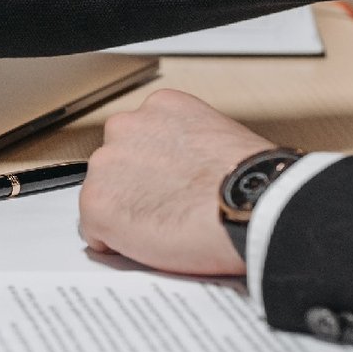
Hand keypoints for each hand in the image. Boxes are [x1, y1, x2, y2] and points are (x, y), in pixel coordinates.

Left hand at [78, 89, 276, 276]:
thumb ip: (189, 144)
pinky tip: (150, 244)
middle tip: (168, 208)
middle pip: (117, 164)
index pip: (140, 138)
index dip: (156, 168)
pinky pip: (97, 231)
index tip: (171, 183)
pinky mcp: (97, 204)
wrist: (256, 208)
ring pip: (104, 195)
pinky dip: (116, 243)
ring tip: (165, 227)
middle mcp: (125, 127)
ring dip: (125, 212)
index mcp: (159, 107)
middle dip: (135, 186)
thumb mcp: (221, 137)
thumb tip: (185, 168)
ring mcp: (106, 165)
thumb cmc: (253, 181)